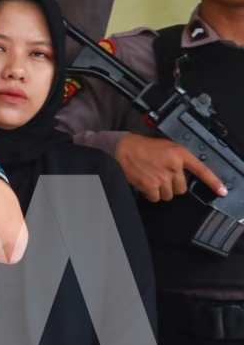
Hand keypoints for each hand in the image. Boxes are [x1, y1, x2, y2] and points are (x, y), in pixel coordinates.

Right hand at [114, 133, 228, 202]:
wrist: (123, 148)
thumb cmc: (143, 147)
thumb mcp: (167, 147)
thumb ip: (179, 160)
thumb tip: (185, 175)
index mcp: (180, 154)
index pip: (201, 170)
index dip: (213, 182)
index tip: (221, 191)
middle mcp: (173, 166)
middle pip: (181, 188)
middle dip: (172, 185)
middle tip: (162, 177)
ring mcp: (162, 177)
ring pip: (169, 194)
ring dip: (161, 190)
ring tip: (152, 179)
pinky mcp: (150, 185)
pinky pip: (156, 198)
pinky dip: (150, 194)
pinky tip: (146, 184)